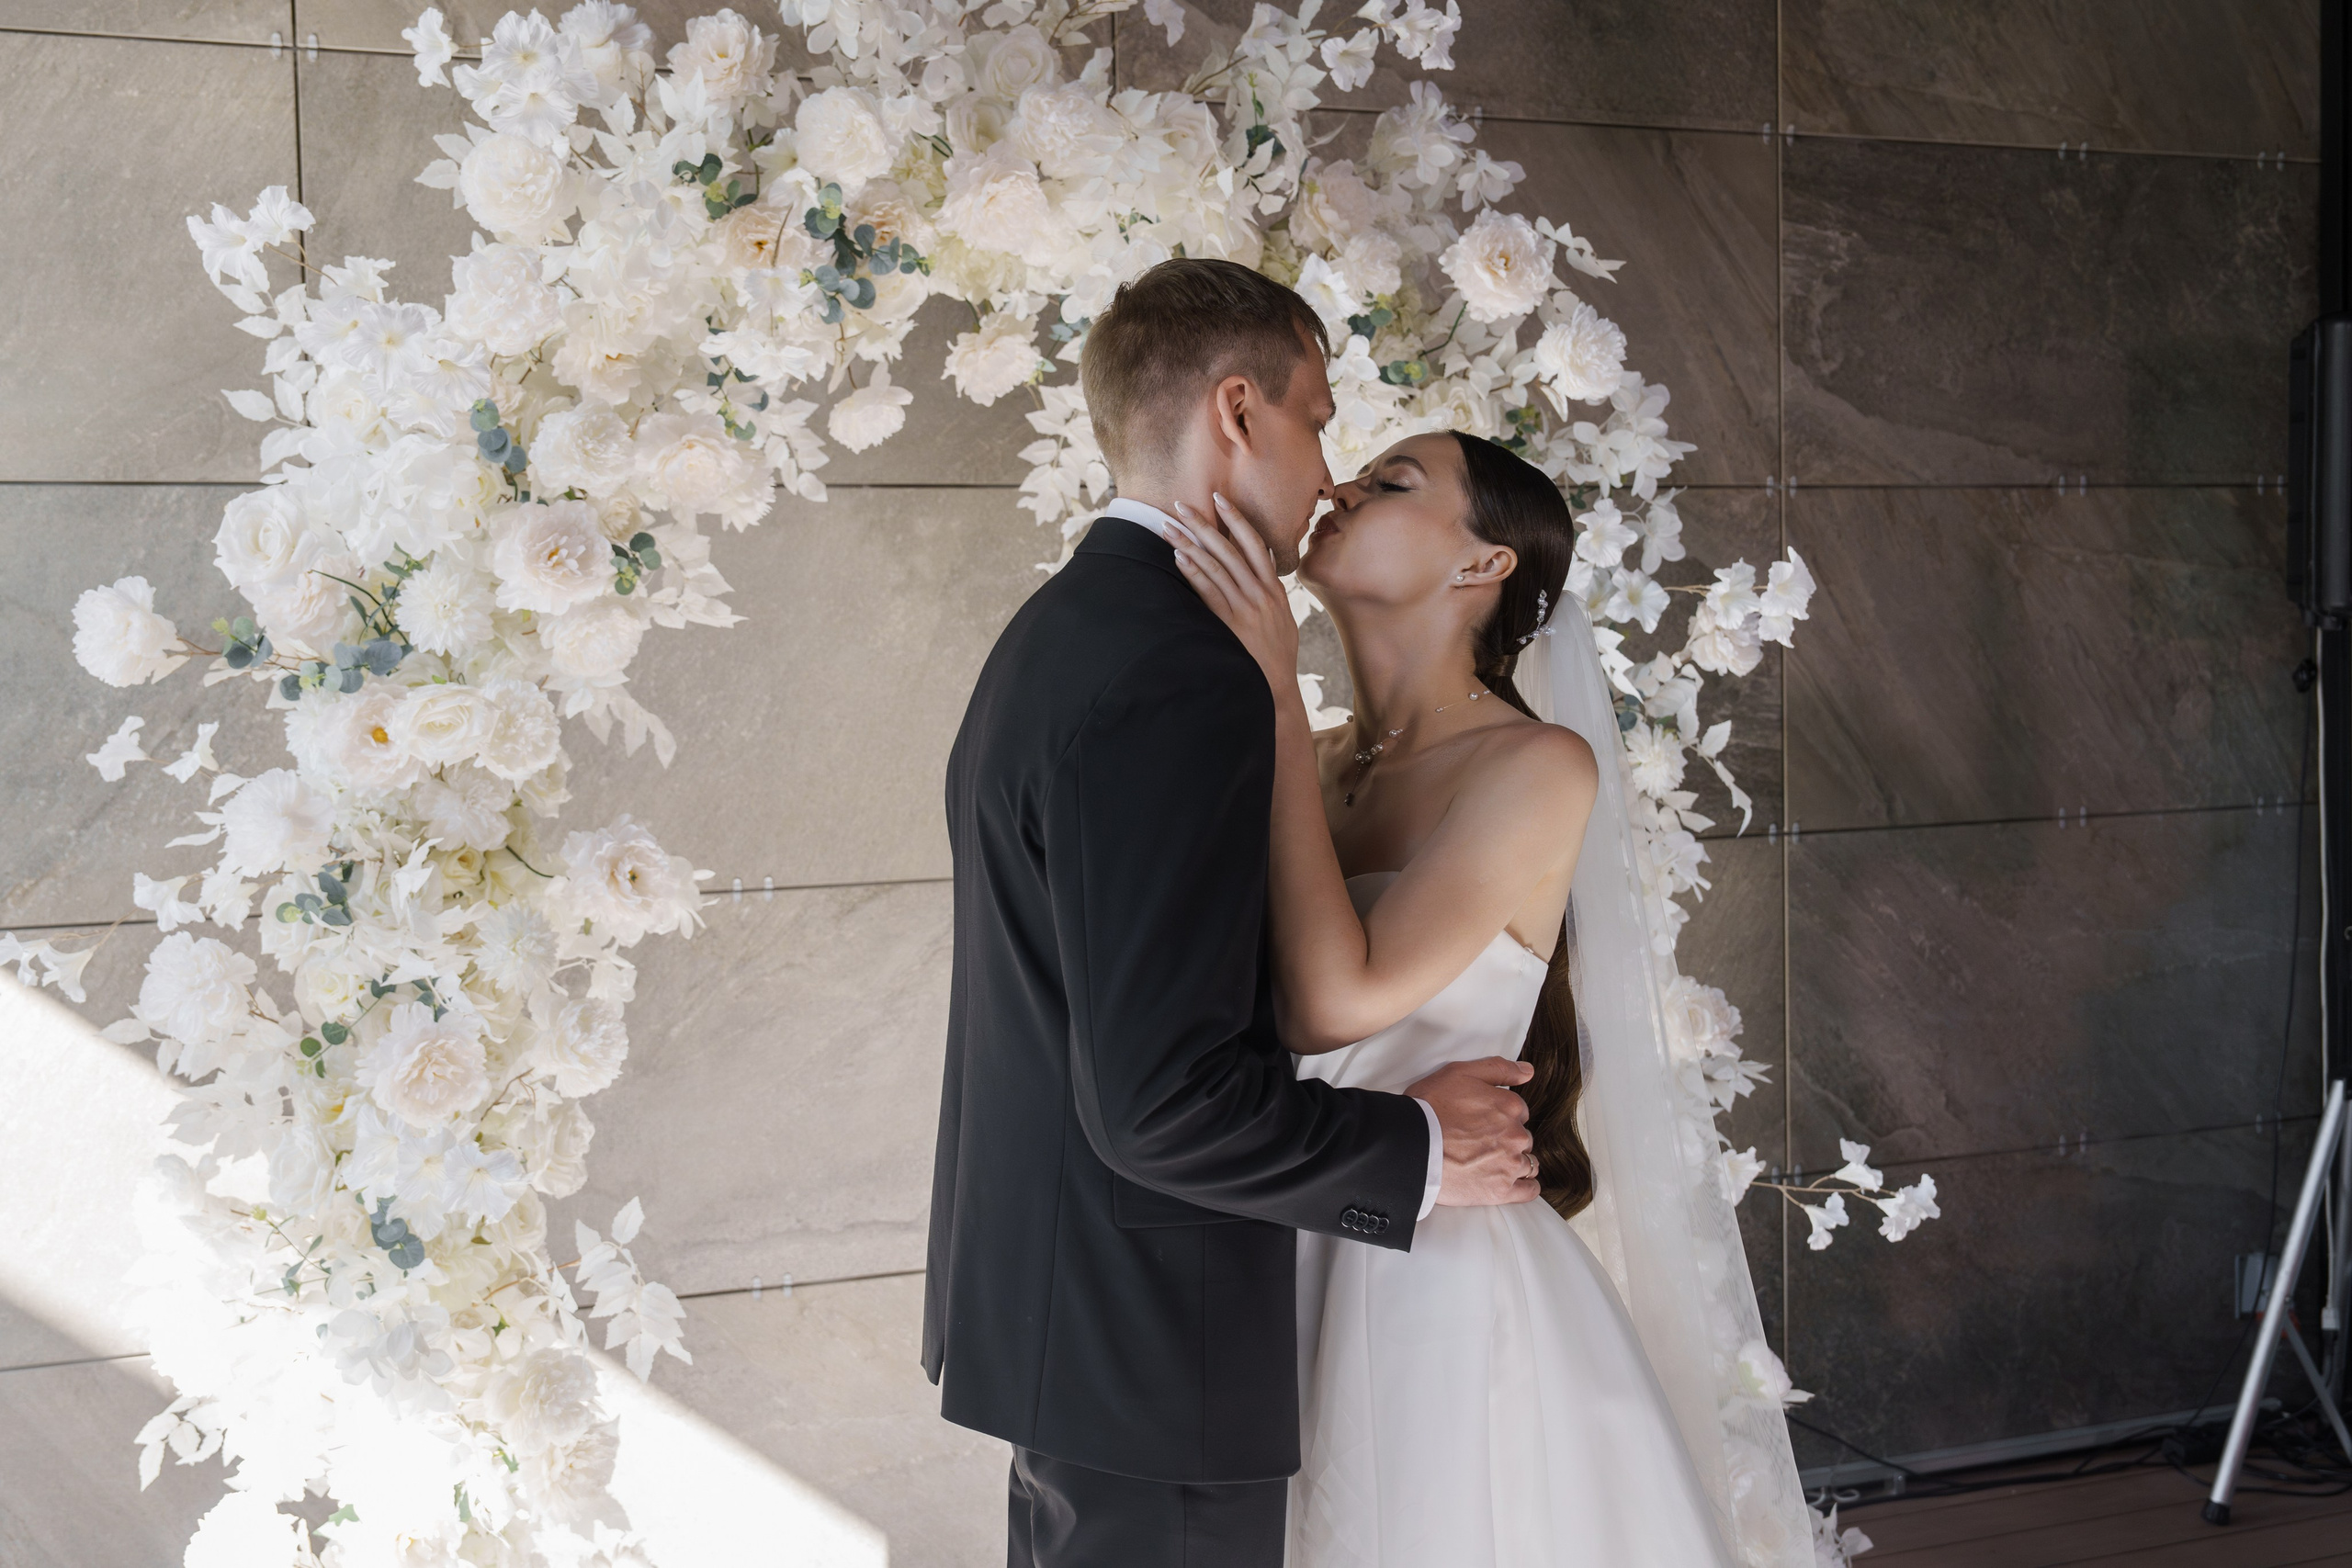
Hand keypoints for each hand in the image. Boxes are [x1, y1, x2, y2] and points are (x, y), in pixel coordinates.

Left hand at [1169, 494, 1299, 701]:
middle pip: (1230, 549)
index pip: (1255, 543)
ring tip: (1168, 528)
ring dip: (1190, 544)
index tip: (1219, 499)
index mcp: (1274, 589)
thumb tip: (1258, 572)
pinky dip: (1193, 572)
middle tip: (1181, 505)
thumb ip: (1270, 593)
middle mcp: (1261, 594)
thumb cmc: (1277, 655)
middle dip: (1204, 524)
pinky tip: (1178, 558)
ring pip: (1216, 566)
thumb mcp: (1282, 619)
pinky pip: (1209, 592)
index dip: (1237, 519)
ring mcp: (1246, 609)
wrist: (1276, 689)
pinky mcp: (1230, 625)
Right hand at [1406, 1057, 1539, 1206]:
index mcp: (1509, 1107)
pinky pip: (1528, 1191)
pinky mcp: (1500, 1191)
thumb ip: (1499, 1069)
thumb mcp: (1461, 1072)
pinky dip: (1525, 1187)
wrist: (1410, 1145)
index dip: (1502, 1116)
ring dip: (1515, 1162)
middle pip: (1523, 1138)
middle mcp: (1516, 1135)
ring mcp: (1510, 1165)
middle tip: (1481, 1142)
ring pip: (1528, 1163)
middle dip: (1508, 1140)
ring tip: (1492, 1163)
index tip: (1485, 1122)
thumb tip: (1527, 1071)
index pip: (1519, 1112)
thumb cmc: (1430, 1107)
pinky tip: (1514, 1184)